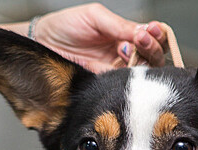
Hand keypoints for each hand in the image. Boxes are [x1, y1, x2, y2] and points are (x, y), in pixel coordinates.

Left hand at [33, 3, 168, 71]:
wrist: (41, 42)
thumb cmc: (64, 26)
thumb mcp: (95, 17)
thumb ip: (119, 25)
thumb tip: (144, 31)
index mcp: (124, 35)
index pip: (150, 38)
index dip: (156, 35)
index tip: (151, 31)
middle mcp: (122, 54)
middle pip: (151, 57)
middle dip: (152, 49)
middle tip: (142, 41)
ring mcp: (113, 70)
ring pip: (141, 72)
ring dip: (142, 63)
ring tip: (130, 51)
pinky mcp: (102, 83)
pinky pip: (121, 84)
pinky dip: (127, 78)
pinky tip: (123, 68)